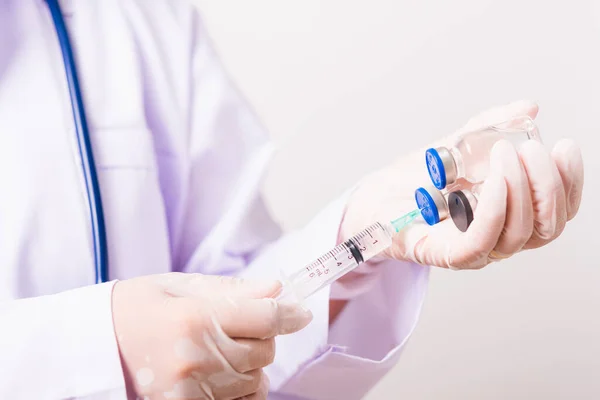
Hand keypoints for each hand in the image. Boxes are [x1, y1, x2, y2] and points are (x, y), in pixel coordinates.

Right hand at [112, 273, 311, 399]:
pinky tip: (220, 373)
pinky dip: (240, 389)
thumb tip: (276, 290)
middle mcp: (196, 358)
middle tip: (241, 325)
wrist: (91, 349)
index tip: (299, 313)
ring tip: (222, 350)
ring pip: (255, 380)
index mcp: (194, 318)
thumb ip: (232, 290)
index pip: (265, 317)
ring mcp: (190, 391)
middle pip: (264, 351)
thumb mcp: (178, 286)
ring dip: (251, 364)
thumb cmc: (134, 309)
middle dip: (263, 336)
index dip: (289, 314)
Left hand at [340, 100, 583, 269]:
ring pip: (518, 235)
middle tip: (532, 149)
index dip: (570, 182)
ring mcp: (474, 249)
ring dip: (520, 190)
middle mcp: (499, 236)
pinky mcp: (445, 254)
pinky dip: (495, 210)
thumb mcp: (458, 145)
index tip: (565, 146)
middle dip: (547, 185)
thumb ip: (491, 127)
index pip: (558, 210)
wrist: (374, 196)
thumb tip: (528, 108)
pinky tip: (494, 181)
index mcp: (511, 214)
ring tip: (505, 154)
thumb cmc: (417, 178)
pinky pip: (481, 241)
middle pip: (547, 226)